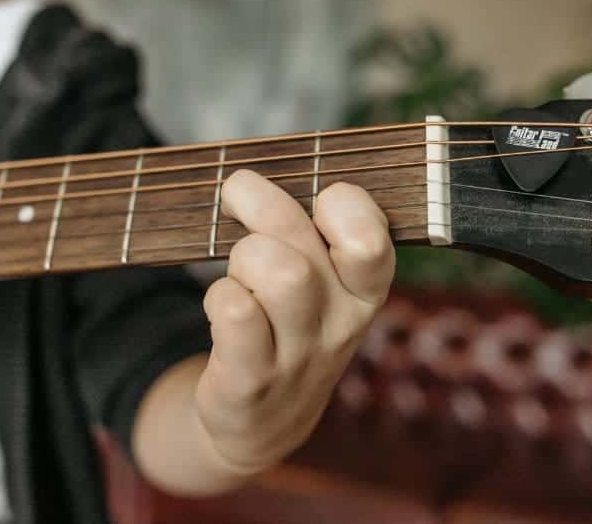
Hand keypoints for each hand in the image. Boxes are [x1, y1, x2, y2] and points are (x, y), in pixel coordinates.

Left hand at [194, 169, 394, 473]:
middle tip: (238, 200)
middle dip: (260, 207)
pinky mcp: (253, 381)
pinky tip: (223, 304)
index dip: (340, 204)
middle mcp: (341, 323)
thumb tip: (259, 170)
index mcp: (364, 289)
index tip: (313, 202)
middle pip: (302, 245)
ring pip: (277, 274)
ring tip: (238, 271)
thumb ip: (308, 228)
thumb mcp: (320, 282)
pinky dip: (220, 296)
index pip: (372, 236)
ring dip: (241, 259)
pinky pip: (236, 314)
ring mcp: (299, 356)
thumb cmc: (287, 324)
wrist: (263, 420)